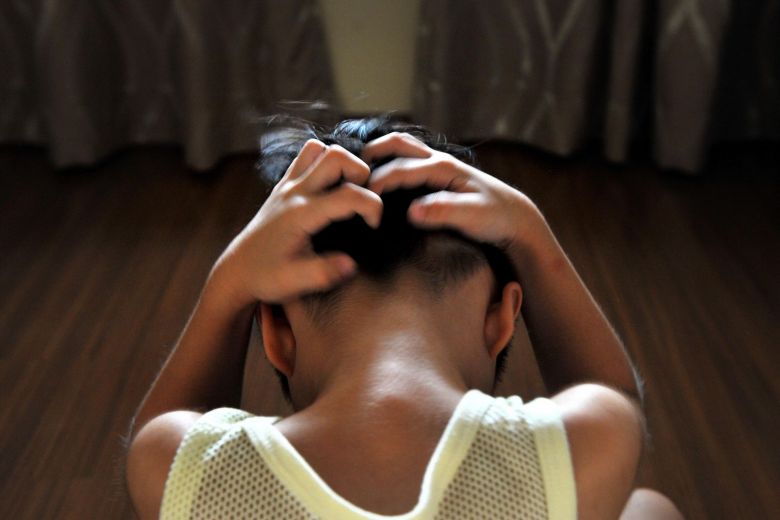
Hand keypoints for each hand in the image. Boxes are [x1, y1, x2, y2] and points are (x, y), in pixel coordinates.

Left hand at [216, 140, 382, 304]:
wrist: (236, 271)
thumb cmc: (264, 277)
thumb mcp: (294, 282)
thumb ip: (325, 273)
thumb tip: (352, 264)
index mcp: (301, 214)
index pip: (349, 194)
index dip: (373, 207)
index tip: (373, 226)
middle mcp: (294, 192)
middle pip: (336, 156)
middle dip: (361, 173)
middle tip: (363, 199)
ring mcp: (287, 185)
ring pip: (319, 149)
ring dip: (340, 163)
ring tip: (347, 189)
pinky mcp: (283, 186)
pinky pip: (306, 157)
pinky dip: (323, 163)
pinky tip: (329, 188)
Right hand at [363, 133, 547, 264]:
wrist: (514, 217)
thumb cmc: (495, 217)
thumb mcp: (472, 217)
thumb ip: (443, 213)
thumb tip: (412, 212)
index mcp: (443, 167)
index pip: (400, 169)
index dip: (376, 183)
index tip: (359, 202)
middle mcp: (437, 159)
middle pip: (394, 145)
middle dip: (368, 157)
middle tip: (347, 178)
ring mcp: (436, 164)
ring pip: (398, 148)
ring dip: (376, 156)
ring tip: (354, 176)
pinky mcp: (435, 173)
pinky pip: (404, 160)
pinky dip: (385, 163)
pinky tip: (373, 181)